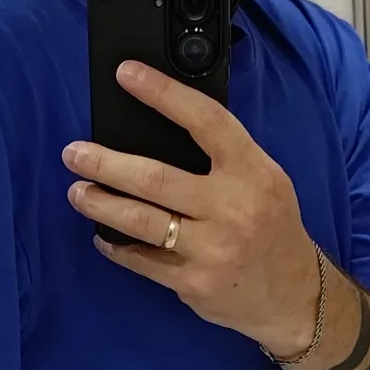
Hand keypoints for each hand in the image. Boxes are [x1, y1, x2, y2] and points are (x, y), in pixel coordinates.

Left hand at [61, 61, 321, 356]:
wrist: (295, 294)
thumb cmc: (271, 226)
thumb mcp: (264, 180)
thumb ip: (222, 157)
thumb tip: (156, 129)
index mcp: (252, 172)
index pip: (205, 121)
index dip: (163, 94)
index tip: (127, 75)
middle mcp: (233, 208)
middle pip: (155, 178)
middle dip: (105, 164)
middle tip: (74, 153)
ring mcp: (213, 249)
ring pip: (140, 221)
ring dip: (99, 204)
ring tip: (77, 191)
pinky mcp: (194, 283)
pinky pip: (142, 260)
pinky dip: (116, 246)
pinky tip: (102, 235)